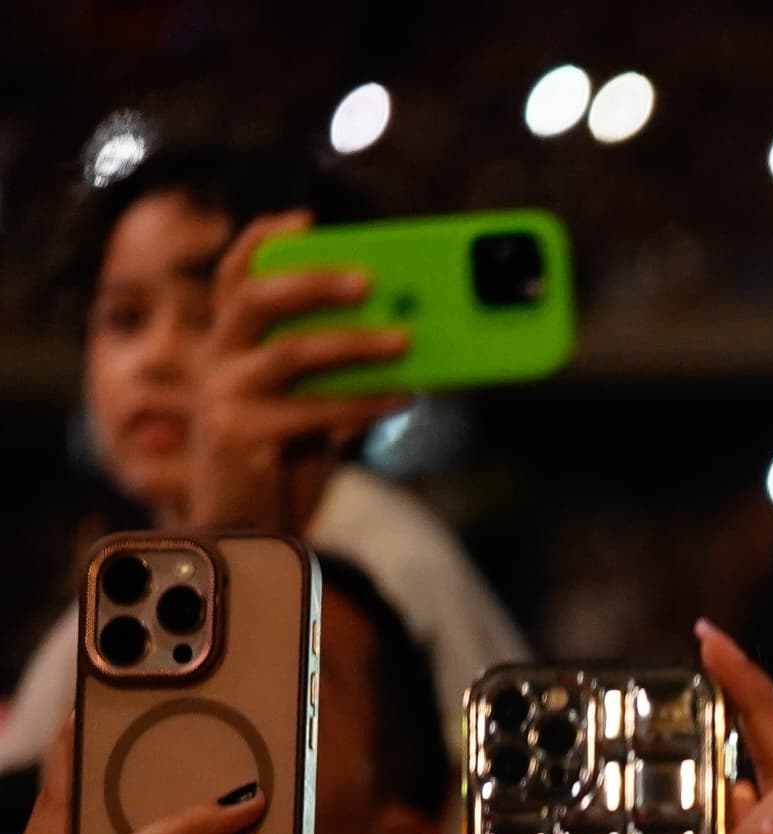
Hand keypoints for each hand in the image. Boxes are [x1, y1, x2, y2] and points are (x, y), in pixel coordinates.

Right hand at [180, 212, 410, 533]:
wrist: (247, 527)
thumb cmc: (282, 458)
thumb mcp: (309, 402)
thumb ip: (337, 370)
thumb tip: (406, 337)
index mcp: (228, 344)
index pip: (235, 278)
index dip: (264, 242)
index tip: (306, 218)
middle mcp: (217, 360)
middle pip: (257, 300)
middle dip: (314, 282)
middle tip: (369, 280)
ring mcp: (224, 397)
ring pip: (292, 352)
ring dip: (355, 343)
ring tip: (406, 341)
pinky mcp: (243, 435)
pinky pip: (314, 409)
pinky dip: (364, 400)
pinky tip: (403, 396)